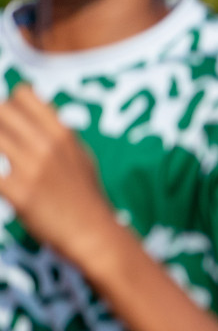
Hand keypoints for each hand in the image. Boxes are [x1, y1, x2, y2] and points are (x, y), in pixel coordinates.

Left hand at [0, 85, 124, 270]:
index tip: (9, 122)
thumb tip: (33, 111)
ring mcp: (32, 168)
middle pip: (1, 110)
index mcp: (62, 134)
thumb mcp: (80, 158)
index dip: (10, 105)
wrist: (95, 236)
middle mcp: (47, 145)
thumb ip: (55, 134)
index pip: (23, 94)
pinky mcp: (18, 191)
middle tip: (4, 145)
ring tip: (3, 161)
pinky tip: (2, 181)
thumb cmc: (86, 199)